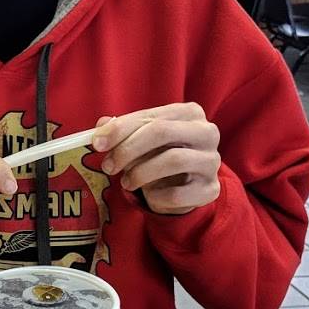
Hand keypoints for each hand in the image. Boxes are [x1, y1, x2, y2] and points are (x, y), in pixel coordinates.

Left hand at [93, 105, 220, 215]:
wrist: (188, 185)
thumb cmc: (162, 153)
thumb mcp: (143, 137)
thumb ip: (123, 130)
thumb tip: (100, 128)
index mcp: (189, 113)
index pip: (150, 116)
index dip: (120, 129)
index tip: (97, 143)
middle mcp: (207, 132)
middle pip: (162, 132)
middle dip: (128, 149)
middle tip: (108, 166)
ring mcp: (211, 161)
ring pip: (172, 160)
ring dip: (140, 173)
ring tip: (126, 182)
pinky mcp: (211, 189)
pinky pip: (178, 193)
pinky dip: (156, 196)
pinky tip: (149, 195)